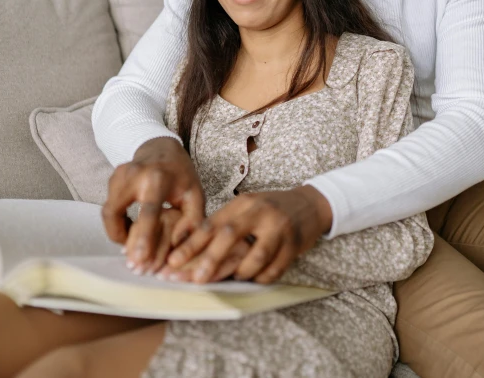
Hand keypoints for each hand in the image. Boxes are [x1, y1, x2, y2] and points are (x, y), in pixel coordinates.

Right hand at [102, 137, 205, 271]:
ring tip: (133, 242)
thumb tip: (180, 247)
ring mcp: (119, 175)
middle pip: (115, 212)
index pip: (148, 211)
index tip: (139, 257)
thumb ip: (192, 221)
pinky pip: (108, 207)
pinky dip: (116, 222)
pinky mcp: (111, 179)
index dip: (143, 235)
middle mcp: (134, 174)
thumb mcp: (195, 195)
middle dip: (119, 237)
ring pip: (108, 212)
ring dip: (117, 231)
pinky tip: (130, 228)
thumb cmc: (182, 175)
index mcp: (158, 179)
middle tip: (132, 258)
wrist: (162, 148)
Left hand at [164, 185, 332, 283]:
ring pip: (256, 256)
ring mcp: (279, 228)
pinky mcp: (294, 244)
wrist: (310, 204)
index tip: (173, 262)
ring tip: (235, 276)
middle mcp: (260, 212)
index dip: (191, 244)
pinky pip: (274, 269)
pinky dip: (262, 278)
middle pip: (230, 236)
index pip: (212, 223)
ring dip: (241, 271)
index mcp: (243, 203)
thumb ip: (224, 224)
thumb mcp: (246, 208)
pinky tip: (255, 278)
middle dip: (210, 260)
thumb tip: (190, 250)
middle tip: (196, 279)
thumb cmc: (270, 209)